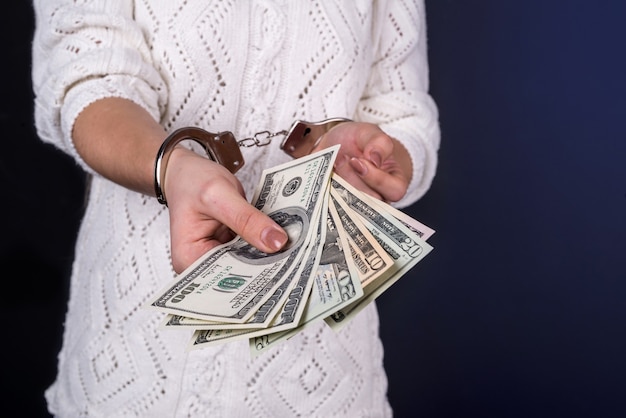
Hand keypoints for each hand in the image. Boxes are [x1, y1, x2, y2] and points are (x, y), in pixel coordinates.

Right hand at [163, 148, 287, 272]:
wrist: (187, 171)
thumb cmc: (192, 181)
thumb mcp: (219, 194)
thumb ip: (246, 218)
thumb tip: (276, 242)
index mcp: (189, 258)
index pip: (225, 278)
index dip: (255, 275)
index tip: (284, 269)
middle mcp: (201, 264)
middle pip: (239, 274)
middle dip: (266, 265)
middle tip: (297, 258)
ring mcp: (217, 257)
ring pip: (248, 263)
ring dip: (269, 255)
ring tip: (295, 250)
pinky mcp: (230, 248)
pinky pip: (251, 250)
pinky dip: (265, 244)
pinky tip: (283, 241)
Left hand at [313, 122, 411, 201]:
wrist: (337, 142)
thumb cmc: (360, 140)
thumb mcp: (370, 133)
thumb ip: (379, 143)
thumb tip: (375, 159)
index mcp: (394, 182)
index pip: (394, 191)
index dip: (377, 179)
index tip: (358, 161)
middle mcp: (377, 198)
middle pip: (370, 202)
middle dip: (353, 181)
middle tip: (343, 160)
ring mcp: (356, 204)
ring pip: (350, 206)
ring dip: (339, 185)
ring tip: (335, 164)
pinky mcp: (336, 205)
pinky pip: (331, 207)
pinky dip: (325, 190)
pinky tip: (324, 175)